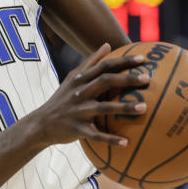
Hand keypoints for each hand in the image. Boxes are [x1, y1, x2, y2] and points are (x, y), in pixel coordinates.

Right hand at [32, 43, 149, 148]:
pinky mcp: (77, 129)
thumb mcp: (72, 78)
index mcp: (80, 80)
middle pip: (105, 82)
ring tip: (144, 108)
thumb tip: (108, 45)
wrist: (41, 124)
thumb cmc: (62, 99)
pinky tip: (126, 143)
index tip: (143, 60)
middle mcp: (79, 93)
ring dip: (123, 108)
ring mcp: (78, 111)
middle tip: (147, 79)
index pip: (103, 66)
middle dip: (126, 79)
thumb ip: (91, 62)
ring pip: (103, 108)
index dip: (123, 61)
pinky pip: (95, 135)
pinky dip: (110, 139)